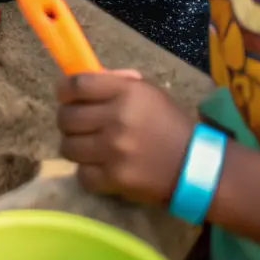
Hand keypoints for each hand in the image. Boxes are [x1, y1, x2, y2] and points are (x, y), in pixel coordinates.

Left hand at [57, 72, 194, 205]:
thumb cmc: (168, 122)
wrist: (195, 165)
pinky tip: (98, 167)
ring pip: (68, 146)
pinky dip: (86, 172)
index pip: (76, 85)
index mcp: (124, 92)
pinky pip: (82, 174)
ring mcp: (114, 151)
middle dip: (67, 119)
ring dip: (74, 146)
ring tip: (86, 146)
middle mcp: (116, 119)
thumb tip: (81, 79)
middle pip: (66, 117)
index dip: (64, 89)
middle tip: (76, 124)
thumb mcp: (146, 91)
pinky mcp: (116, 179)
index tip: (64, 95)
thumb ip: (113, 82)